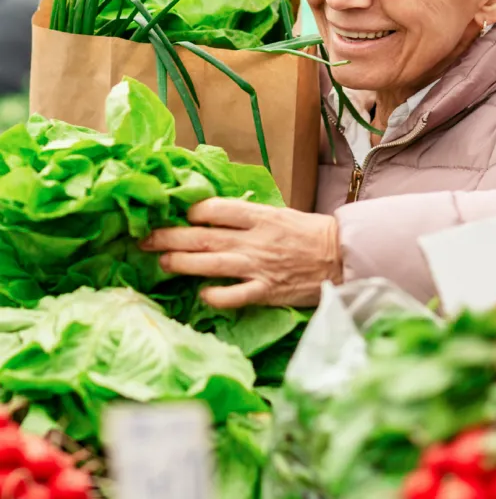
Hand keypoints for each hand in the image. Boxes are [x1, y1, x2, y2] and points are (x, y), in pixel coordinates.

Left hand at [141, 198, 340, 307]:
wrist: (341, 257)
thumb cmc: (311, 233)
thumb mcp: (280, 214)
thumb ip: (250, 216)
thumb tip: (216, 216)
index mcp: (260, 216)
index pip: (214, 209)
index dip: (190, 212)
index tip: (175, 215)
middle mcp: (254, 240)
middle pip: (202, 237)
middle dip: (168, 237)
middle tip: (144, 238)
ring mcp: (258, 267)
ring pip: (210, 264)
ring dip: (180, 263)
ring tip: (160, 262)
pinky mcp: (265, 291)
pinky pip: (232, 296)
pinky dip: (214, 295)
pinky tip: (202, 294)